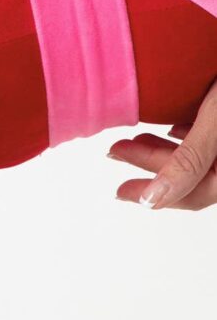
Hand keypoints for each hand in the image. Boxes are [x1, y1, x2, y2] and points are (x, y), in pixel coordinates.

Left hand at [107, 80, 216, 209]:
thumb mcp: (214, 117)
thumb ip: (187, 161)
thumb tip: (152, 202)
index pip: (198, 191)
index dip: (159, 194)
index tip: (122, 192)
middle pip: (196, 174)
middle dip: (152, 166)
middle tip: (113, 152)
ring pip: (201, 154)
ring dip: (163, 149)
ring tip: (128, 139)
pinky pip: (210, 135)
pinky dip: (184, 134)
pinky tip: (166, 127)